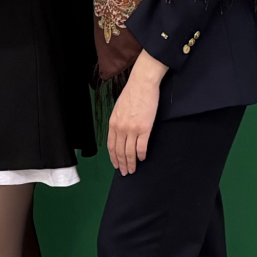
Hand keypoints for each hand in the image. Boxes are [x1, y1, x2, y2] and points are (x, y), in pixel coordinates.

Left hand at [108, 51, 166, 174]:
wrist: (142, 84)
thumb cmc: (131, 94)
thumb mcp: (118, 109)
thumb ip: (117, 122)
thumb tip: (119, 133)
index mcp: (113, 123)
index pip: (111, 146)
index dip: (113, 158)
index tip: (116, 165)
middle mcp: (120, 128)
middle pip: (119, 151)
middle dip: (121, 164)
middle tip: (124, 172)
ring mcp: (132, 129)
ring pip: (130, 152)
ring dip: (131, 163)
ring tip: (132, 170)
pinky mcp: (144, 129)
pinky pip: (141, 147)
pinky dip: (141, 155)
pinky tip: (142, 159)